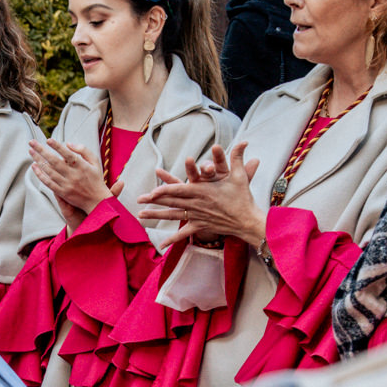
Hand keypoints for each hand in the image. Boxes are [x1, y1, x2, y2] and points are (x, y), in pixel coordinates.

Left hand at [29, 139, 112, 223]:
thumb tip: (68, 144)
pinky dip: (40, 175)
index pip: (67, 154)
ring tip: (31, 151)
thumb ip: (84, 150)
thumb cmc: (96, 179)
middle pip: (54, 161)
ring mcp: (67, 185)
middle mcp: (73, 175)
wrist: (98, 201)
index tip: (48, 140)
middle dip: (41, 151)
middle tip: (32, 142)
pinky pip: (49, 183)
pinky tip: (34, 167)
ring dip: (38, 160)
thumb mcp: (95, 162)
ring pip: (49, 171)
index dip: (57, 147)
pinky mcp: (63, 193)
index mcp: (82, 166)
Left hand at [138, 143, 265, 246]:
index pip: (180, 191)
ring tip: (140, 216)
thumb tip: (244, 142)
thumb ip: (237, 158)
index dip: (165, 191)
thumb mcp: (239, 176)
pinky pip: (184, 233)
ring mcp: (197, 216)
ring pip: (173, 216)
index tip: (152, 192)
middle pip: (171, 202)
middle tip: (138, 199)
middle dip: (153, 200)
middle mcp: (197, 204)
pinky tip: (161, 245)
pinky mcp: (200, 226)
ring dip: (156, 216)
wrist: (247, 221)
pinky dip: (172, 239)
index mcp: (203, 191)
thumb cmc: (243, 198)